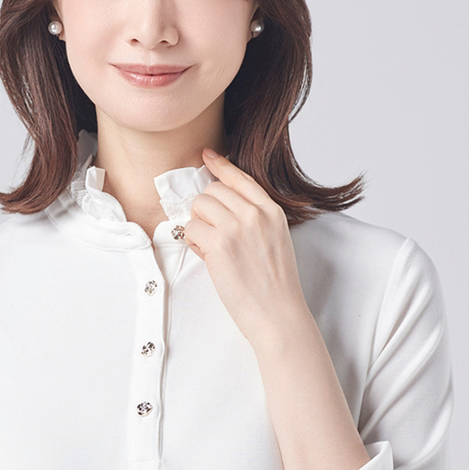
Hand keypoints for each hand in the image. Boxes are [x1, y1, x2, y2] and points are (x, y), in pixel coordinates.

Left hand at [183, 148, 311, 348]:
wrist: (278, 314)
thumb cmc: (275, 286)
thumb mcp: (274, 241)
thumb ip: (254, 220)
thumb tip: (219, 207)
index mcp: (272, 211)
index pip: (241, 178)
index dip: (220, 165)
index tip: (207, 155)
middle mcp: (255, 214)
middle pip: (212, 191)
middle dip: (205, 211)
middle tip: (212, 235)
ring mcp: (237, 227)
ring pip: (199, 206)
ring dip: (198, 226)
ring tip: (211, 248)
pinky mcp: (219, 243)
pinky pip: (190, 228)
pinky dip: (193, 243)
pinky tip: (208, 257)